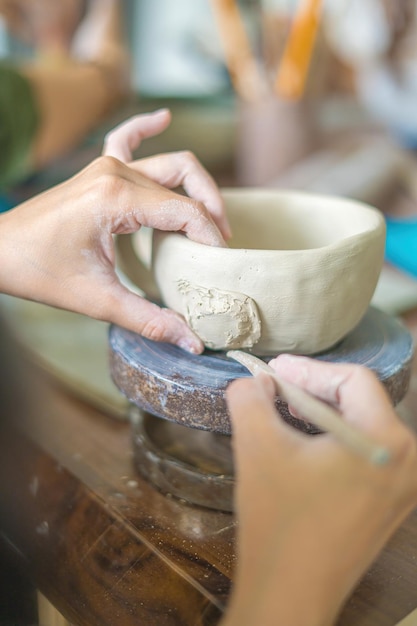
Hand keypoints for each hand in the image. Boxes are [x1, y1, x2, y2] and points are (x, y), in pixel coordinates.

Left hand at [0, 112, 228, 352]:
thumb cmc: (40, 271)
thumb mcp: (98, 300)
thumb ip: (149, 319)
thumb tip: (192, 341)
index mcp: (116, 198)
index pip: (185, 211)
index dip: (210, 237)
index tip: (220, 263)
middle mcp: (114, 173)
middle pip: (185, 178)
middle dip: (212, 209)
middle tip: (221, 242)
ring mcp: (105, 167)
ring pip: (168, 162)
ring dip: (196, 184)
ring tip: (212, 215)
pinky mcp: (97, 171)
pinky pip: (126, 139)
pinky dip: (147, 127)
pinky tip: (164, 117)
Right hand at [223, 355, 416, 625]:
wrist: (289, 596)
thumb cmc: (278, 519)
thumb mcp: (257, 445)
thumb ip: (251, 397)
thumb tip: (254, 379)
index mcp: (387, 440)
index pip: (354, 380)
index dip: (310, 369)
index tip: (275, 370)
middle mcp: (408, 462)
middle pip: (362, 402)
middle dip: (314, 390)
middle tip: (276, 389)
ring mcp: (402, 488)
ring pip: (361, 428)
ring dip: (322, 415)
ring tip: (284, 414)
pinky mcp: (389, 507)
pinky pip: (364, 455)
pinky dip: (333, 441)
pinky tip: (302, 446)